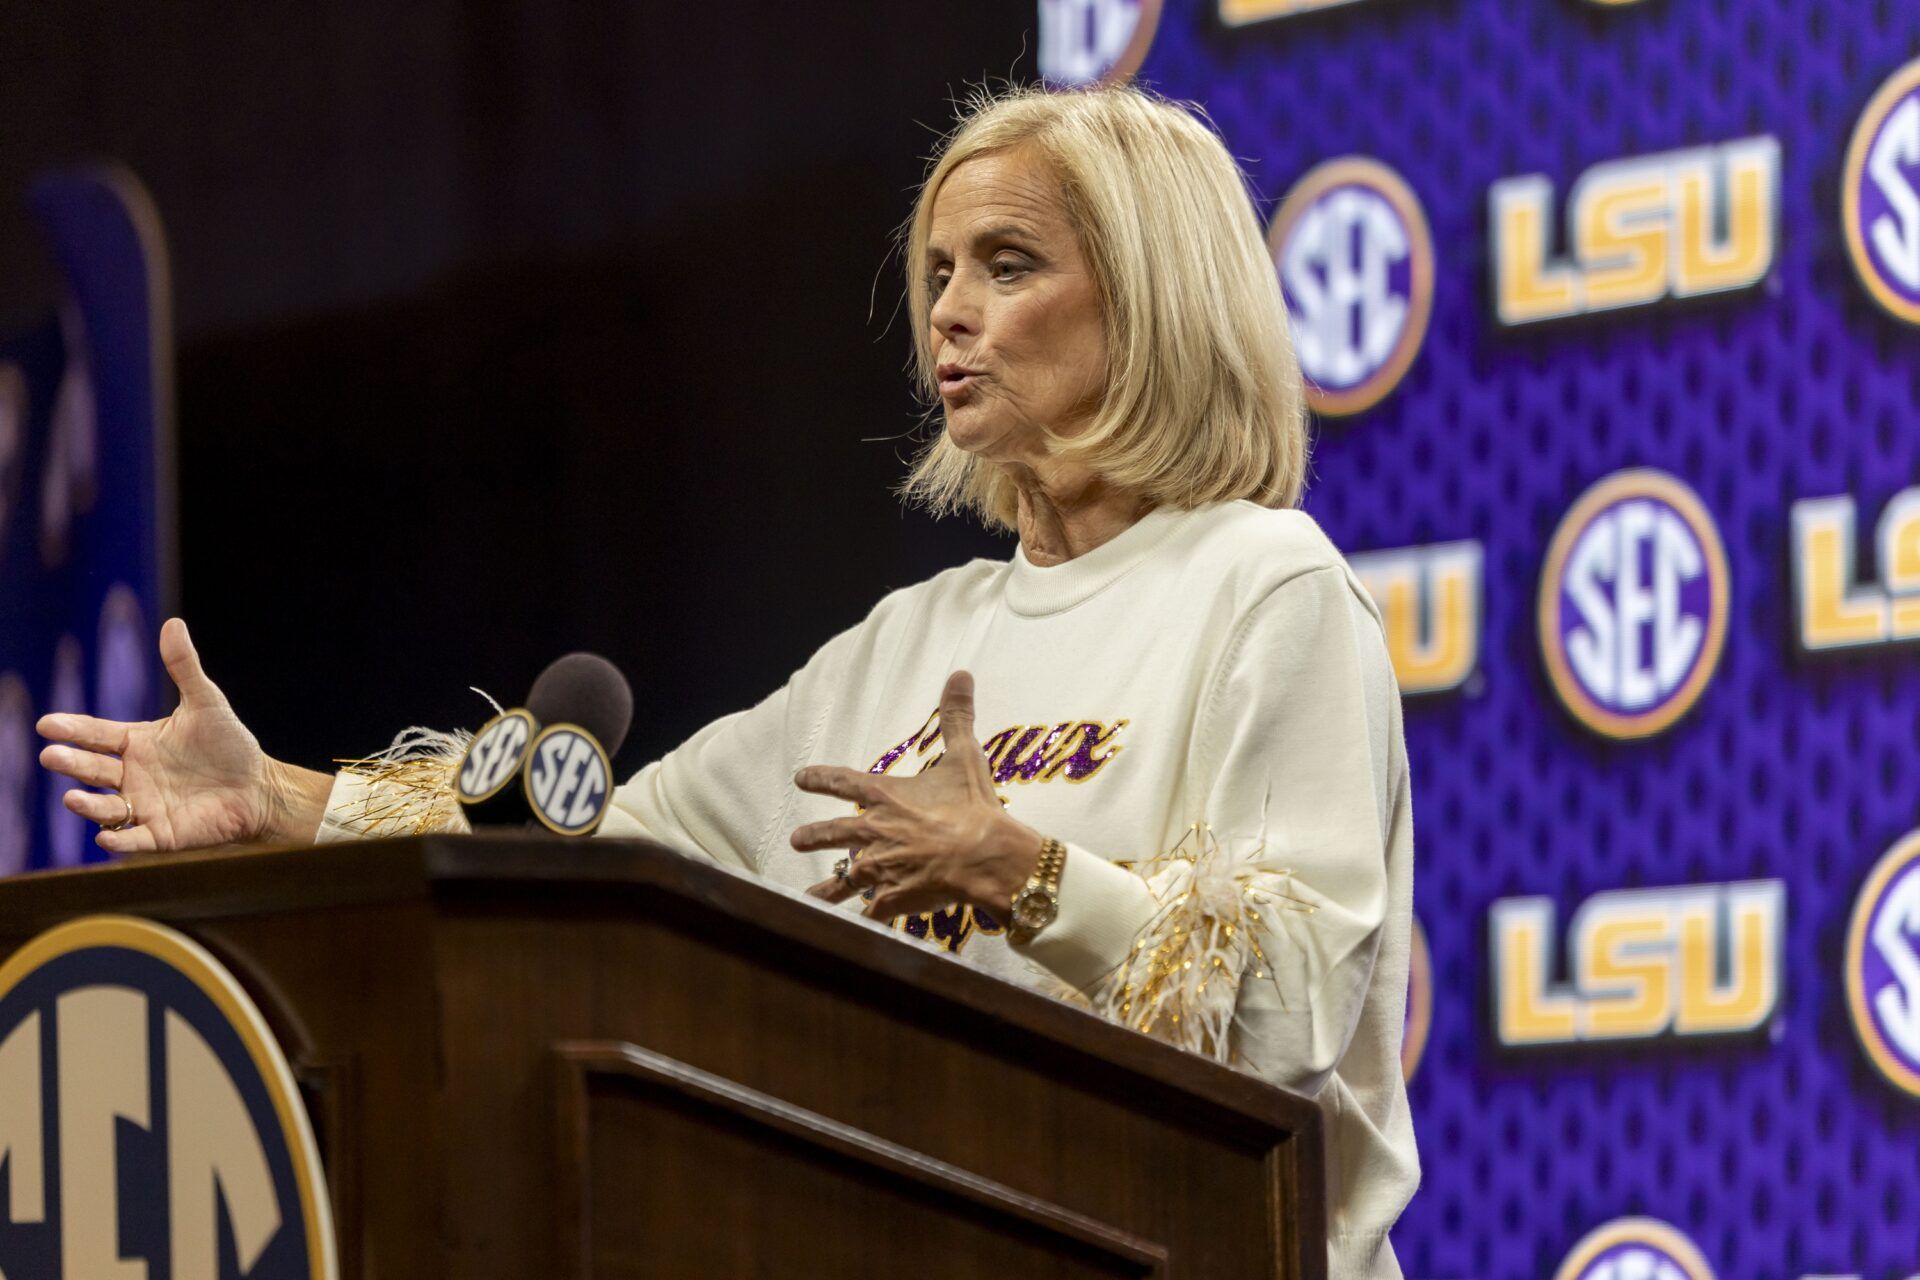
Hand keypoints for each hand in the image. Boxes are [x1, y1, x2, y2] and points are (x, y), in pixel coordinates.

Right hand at [35, 618, 312, 853]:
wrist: (258, 786)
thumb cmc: (229, 744)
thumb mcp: (206, 702)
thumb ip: (184, 667)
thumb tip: (173, 623)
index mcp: (136, 743)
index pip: (96, 735)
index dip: (72, 730)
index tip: (47, 724)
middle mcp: (132, 775)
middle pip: (92, 769)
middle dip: (71, 763)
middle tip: (52, 756)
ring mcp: (143, 805)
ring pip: (105, 806)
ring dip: (87, 804)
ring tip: (72, 798)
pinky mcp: (161, 834)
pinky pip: (134, 840)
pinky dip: (119, 840)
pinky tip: (106, 837)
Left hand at [792, 670, 1040, 918]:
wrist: (985, 857)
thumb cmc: (974, 807)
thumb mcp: (965, 756)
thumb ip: (957, 717)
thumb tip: (961, 675)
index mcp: (886, 797)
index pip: (843, 782)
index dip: (821, 778)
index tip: (801, 778)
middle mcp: (874, 833)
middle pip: (834, 834)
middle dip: (814, 837)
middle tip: (796, 839)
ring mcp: (880, 868)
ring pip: (845, 879)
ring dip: (827, 887)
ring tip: (809, 895)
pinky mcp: (892, 899)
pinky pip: (872, 912)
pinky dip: (866, 919)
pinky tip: (857, 928)